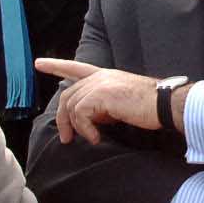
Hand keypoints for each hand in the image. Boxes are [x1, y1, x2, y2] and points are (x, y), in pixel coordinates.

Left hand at [37, 58, 162, 142]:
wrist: (165, 105)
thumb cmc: (149, 107)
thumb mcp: (120, 103)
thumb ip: (102, 105)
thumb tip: (87, 119)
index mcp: (106, 76)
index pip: (76, 67)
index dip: (56, 65)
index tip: (39, 64)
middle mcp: (101, 77)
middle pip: (67, 95)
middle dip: (62, 119)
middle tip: (66, 138)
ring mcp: (100, 84)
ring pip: (72, 106)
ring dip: (77, 128)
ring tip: (91, 138)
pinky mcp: (102, 95)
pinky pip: (81, 114)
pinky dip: (86, 130)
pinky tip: (97, 138)